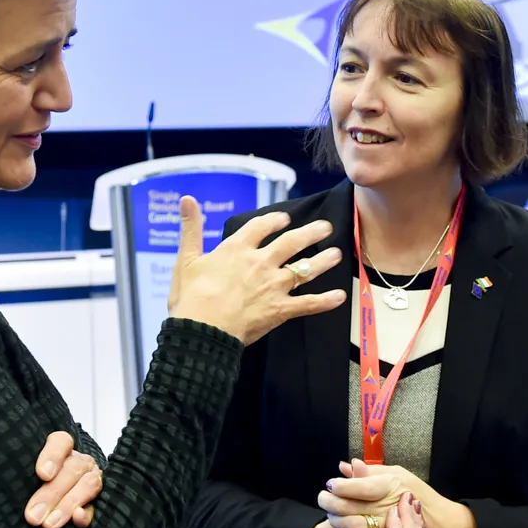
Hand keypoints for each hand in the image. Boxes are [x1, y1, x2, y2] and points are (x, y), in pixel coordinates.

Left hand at [24, 431, 101, 527]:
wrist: (42, 507)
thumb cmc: (29, 485)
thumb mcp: (25, 476)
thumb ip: (24, 478)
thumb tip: (27, 499)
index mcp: (59, 449)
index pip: (61, 442)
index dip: (53, 456)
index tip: (42, 474)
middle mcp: (78, 461)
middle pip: (73, 468)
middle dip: (52, 494)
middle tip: (33, 515)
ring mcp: (91, 478)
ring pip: (88, 484)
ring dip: (68, 505)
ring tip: (49, 523)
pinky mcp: (96, 501)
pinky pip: (95, 506)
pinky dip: (86, 514)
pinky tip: (76, 518)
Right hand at [168, 198, 345, 344]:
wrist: (202, 329)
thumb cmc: (190, 297)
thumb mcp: (186, 259)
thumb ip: (191, 228)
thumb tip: (186, 198)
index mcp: (236, 249)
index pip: (260, 226)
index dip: (274, 220)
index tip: (284, 218)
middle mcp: (260, 262)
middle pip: (290, 242)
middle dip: (310, 233)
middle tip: (326, 227)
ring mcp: (273, 285)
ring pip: (304, 269)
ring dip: (323, 261)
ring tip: (337, 254)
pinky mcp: (281, 309)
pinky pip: (308, 303)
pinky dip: (325, 301)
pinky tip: (340, 297)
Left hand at [319, 460, 477, 527]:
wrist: (440, 526)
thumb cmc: (416, 495)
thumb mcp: (397, 476)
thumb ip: (372, 472)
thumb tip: (346, 465)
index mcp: (391, 486)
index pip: (357, 486)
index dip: (340, 485)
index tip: (330, 483)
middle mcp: (389, 509)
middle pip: (348, 507)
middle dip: (330, 502)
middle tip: (323, 498)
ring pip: (350, 527)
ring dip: (336, 520)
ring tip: (332, 513)